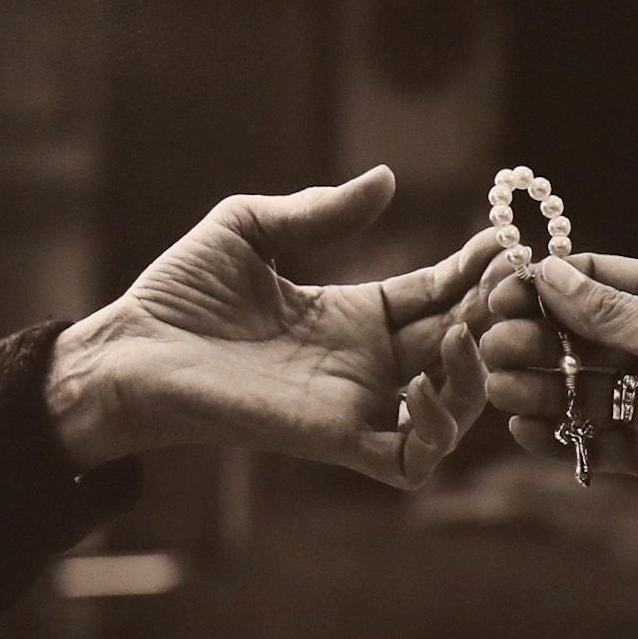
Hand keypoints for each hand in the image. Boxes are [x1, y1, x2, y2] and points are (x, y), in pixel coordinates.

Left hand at [50, 167, 502, 487]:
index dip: (474, 271)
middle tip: (510, 286)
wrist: (127, 351)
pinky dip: (436, 430)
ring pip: (453, 410)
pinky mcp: (331, 440)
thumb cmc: (177, 294)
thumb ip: (317, 211)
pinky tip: (426, 382)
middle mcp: (362, 362)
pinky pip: (409, 459)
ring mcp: (352, 404)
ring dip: (476, 374)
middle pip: (460, 346)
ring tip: (463, 332)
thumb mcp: (248, 228)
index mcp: (350, 314)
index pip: (437, 294)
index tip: (503, 242)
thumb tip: (386, 179)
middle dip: (494, 318)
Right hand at [479, 252, 637, 536]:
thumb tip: (547, 275)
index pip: (595, 282)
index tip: (499, 301)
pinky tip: (528, 432)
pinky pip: (594, 440)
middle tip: (497, 353)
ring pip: (578, 390)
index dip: (543, 290)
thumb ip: (614, 316)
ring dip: (537, 390)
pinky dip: (559, 437)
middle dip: (533, 343)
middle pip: (576, 338)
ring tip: (505, 393)